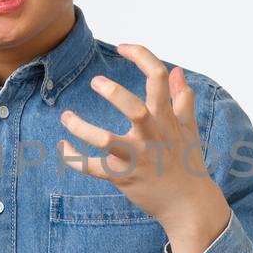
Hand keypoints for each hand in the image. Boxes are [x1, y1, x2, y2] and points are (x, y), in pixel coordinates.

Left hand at [56, 42, 231, 252]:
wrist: (188, 205)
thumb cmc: (188, 163)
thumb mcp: (189, 128)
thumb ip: (182, 98)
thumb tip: (176, 71)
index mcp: (166, 119)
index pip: (158, 78)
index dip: (142, 56)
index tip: (124, 48)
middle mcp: (152, 136)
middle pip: (134, 110)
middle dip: (114, 94)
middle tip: (95, 82)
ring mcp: (137, 158)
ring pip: (106, 141)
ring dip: (82, 128)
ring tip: (66, 117)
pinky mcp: (124, 177)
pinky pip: (93, 168)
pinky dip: (74, 158)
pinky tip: (63, 147)